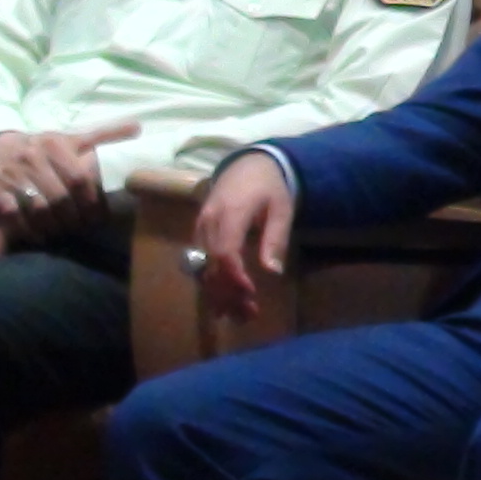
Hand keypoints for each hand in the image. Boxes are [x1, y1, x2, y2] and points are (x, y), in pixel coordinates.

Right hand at [0, 119, 142, 240]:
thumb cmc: (39, 147)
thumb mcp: (69, 137)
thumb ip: (102, 135)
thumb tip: (138, 127)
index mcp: (55, 145)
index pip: (79, 178)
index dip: (91, 201)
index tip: (97, 216)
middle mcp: (33, 158)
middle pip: (59, 197)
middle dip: (73, 218)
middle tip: (80, 229)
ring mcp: (11, 175)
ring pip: (38, 208)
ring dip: (52, 226)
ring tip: (61, 233)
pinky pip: (12, 214)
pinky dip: (27, 228)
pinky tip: (37, 234)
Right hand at [188, 151, 296, 323]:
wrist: (248, 164)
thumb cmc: (269, 186)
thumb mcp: (281, 208)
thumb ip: (275, 239)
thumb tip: (273, 271)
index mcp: (230, 212)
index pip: (225, 251)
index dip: (235, 276)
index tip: (250, 294)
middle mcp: (209, 222)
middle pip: (212, 265)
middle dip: (228, 293)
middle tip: (249, 314)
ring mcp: (200, 227)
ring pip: (203, 267)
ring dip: (219, 293)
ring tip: (238, 315)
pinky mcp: (199, 233)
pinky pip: (201, 262)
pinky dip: (212, 283)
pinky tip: (224, 301)